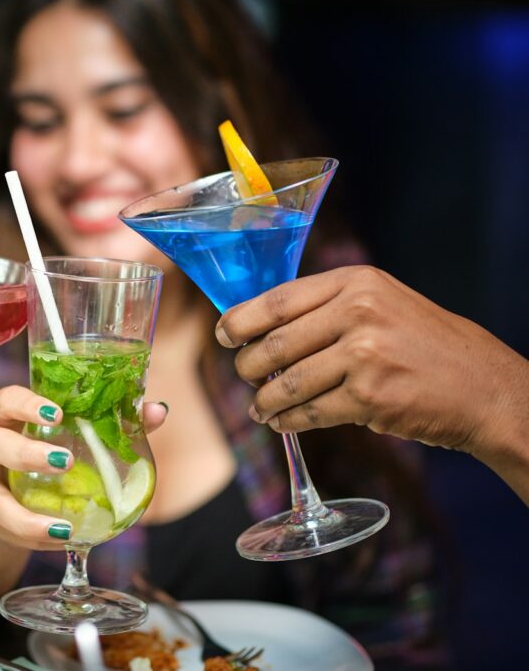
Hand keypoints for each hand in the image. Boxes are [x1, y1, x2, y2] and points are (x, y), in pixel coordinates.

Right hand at [0, 386, 168, 549]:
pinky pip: (2, 527)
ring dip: (24, 514)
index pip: (6, 398)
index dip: (27, 404)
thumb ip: (114, 420)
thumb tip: (158, 411)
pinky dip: (31, 535)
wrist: (13, 494)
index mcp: (1, 411)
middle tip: (64, 462)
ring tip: (62, 526)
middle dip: (25, 453)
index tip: (56, 413)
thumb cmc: (46, 448)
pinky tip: (60, 538)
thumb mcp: (72, 432)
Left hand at [215, 265, 527, 456]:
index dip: (240, 320)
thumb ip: (327, 308)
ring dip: (264, 400)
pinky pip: (309, 412)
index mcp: (356, 283)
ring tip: (259, 407)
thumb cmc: (424, 345)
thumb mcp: (381, 303)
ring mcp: (364, 356)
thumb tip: (259, 325)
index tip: (223, 334)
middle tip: (244, 376)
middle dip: (247, 366)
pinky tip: (282, 422)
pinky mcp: (370, 397)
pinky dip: (288, 421)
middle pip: (274, 344)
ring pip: (287, 382)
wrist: (482, 386)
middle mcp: (358, 313)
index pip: (277, 300)